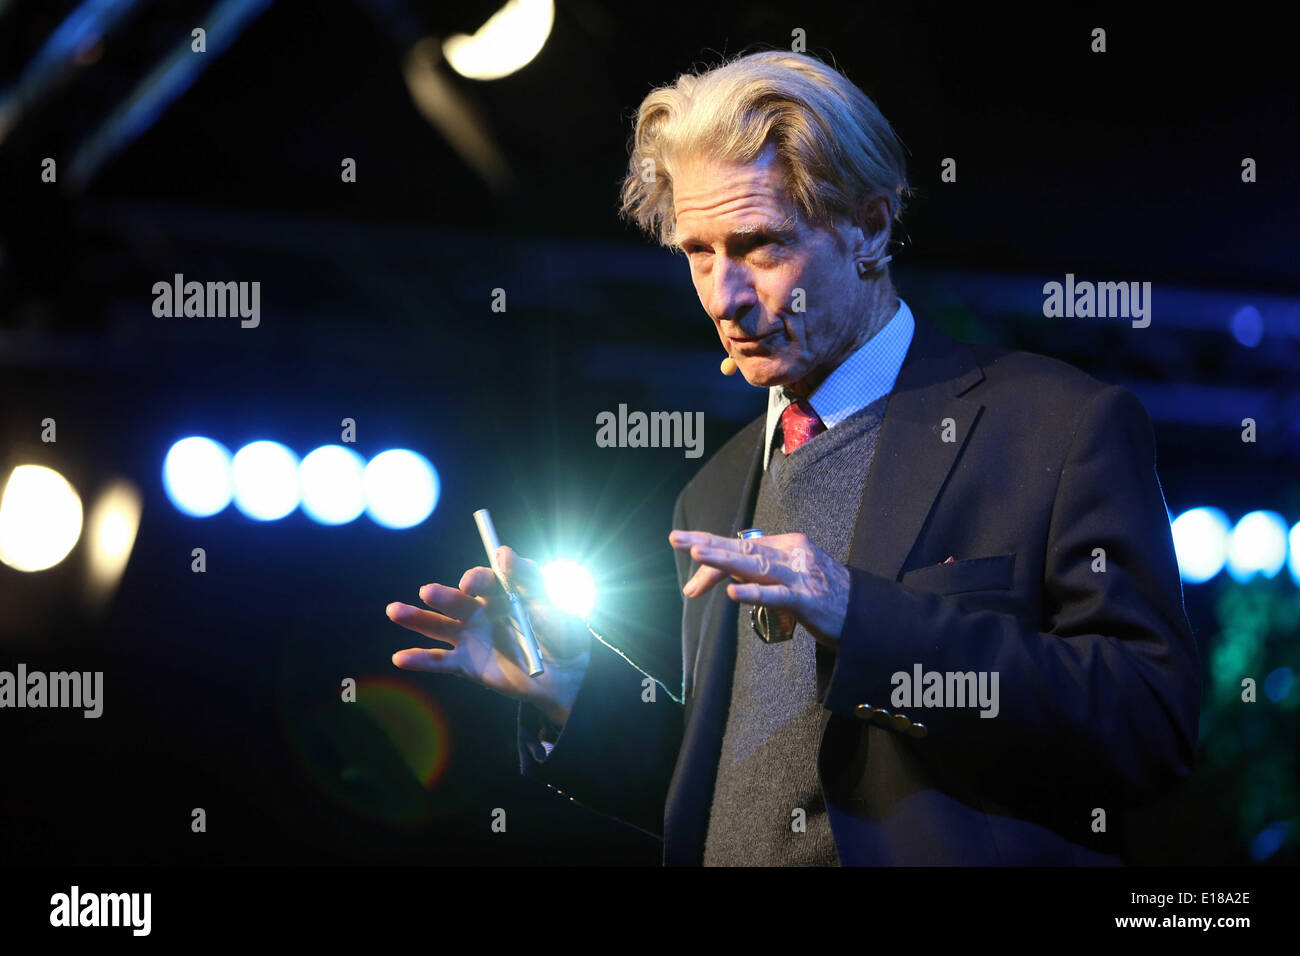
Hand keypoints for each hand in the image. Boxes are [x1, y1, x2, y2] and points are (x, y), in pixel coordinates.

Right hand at [386, 546, 591, 724]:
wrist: (568, 675)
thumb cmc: (563, 633)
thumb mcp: (553, 604)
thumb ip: (529, 578)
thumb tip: (503, 552)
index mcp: (500, 593)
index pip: (482, 580)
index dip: (475, 579)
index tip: (472, 583)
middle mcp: (480, 612)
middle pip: (455, 600)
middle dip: (441, 596)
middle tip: (429, 592)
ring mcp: (470, 638)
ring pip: (438, 627)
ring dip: (416, 618)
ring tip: (395, 611)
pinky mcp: (467, 665)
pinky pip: (440, 662)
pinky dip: (419, 660)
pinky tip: (400, 658)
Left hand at [668, 529, 850, 645]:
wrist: (865, 613)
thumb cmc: (822, 595)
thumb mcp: (786, 580)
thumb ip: (754, 577)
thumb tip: (715, 583)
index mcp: (786, 545)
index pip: (741, 546)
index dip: (711, 549)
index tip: (683, 545)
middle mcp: (791, 553)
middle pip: (742, 548)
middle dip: (708, 545)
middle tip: (676, 540)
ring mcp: (800, 575)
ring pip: (755, 566)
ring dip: (724, 560)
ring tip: (697, 555)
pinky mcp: (807, 599)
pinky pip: (776, 596)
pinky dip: (753, 595)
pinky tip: (732, 594)